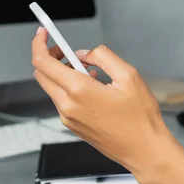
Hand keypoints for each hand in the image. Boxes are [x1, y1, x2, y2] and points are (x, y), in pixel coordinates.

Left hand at [31, 28, 173, 181]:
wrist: (143, 150)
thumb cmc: (141, 119)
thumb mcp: (129, 76)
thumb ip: (103, 57)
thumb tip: (84, 54)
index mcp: (79, 91)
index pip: (43, 62)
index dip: (39, 43)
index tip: (43, 33)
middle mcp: (68, 106)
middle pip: (42, 74)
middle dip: (49, 57)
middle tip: (65, 50)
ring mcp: (68, 118)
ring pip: (52, 88)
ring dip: (63, 73)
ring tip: (91, 72)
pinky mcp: (73, 126)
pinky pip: (62, 101)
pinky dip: (70, 88)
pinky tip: (92, 88)